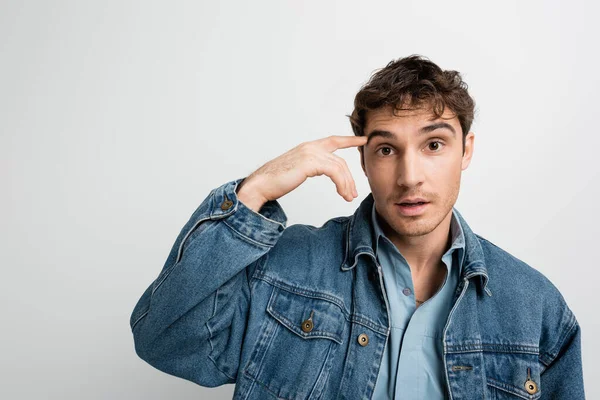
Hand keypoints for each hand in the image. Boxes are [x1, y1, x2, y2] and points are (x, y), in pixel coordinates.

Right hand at [237, 135, 367, 211]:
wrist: (261, 185)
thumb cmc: (275, 181)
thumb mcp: (298, 170)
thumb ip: (310, 167)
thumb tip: (320, 171)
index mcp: (308, 147)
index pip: (333, 141)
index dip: (349, 140)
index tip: (363, 140)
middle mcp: (310, 147)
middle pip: (340, 161)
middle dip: (350, 177)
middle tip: (353, 193)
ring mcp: (310, 153)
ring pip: (339, 168)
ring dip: (347, 184)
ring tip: (348, 197)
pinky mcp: (310, 162)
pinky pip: (335, 172)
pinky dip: (341, 184)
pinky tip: (341, 193)